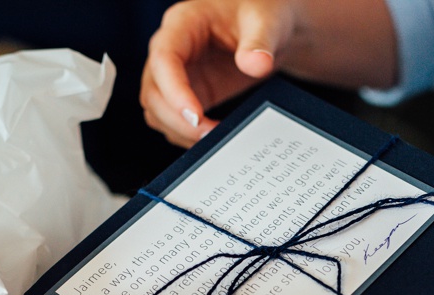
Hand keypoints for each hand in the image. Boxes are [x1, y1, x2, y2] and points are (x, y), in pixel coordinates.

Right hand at [141, 0, 397, 146]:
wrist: (279, 24)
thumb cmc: (272, 11)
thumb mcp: (271, 18)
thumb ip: (262, 39)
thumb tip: (253, 63)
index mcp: (184, 22)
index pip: (162, 58)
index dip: (173, 91)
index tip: (196, 118)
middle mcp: (173, 50)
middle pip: (153, 91)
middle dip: (177, 119)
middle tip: (211, 139)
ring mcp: (178, 76)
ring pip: (160, 111)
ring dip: (182, 133)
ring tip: (215, 142)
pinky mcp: (190, 95)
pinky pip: (178, 121)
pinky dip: (190, 136)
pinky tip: (215, 141)